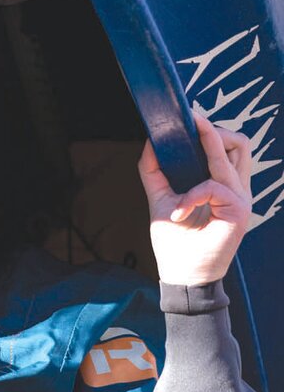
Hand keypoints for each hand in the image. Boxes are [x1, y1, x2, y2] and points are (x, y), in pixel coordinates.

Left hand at [138, 111, 251, 285]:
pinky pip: (214, 186)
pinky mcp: (238, 211)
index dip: (210, 129)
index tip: (187, 116)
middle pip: (239, 141)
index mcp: (221, 184)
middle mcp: (235, 188)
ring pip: (232, 151)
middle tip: (191, 123)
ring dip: (206, 144)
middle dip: (213, 129)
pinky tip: (178, 212)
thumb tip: (150, 141)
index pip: (227, 146)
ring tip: (186, 140)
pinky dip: (192, 194)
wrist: (181, 275)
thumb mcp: (161, 200)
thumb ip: (154, 171)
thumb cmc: (175, 242)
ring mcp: (241, 198)